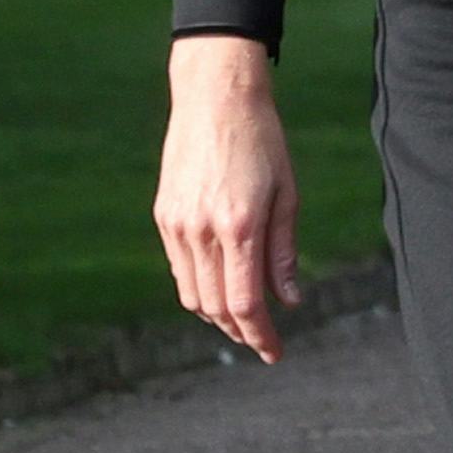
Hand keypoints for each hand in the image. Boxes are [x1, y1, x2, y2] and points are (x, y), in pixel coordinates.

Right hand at [155, 33, 300, 362]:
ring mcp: (176, 224)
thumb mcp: (287, 194)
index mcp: (238, 226)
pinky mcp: (164, 216)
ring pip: (192, 294)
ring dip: (218, 315)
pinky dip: (200, 287)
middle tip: (263, 342)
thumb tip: (289, 300)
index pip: (245, 304)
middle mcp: (201, 231)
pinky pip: (179, 269)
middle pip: (216, 307)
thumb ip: (284, 251)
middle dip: (241, 332)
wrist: (215, 99)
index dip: (260, 336)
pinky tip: (221, 286)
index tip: (275, 353)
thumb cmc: (263, 142)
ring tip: (244, 321)